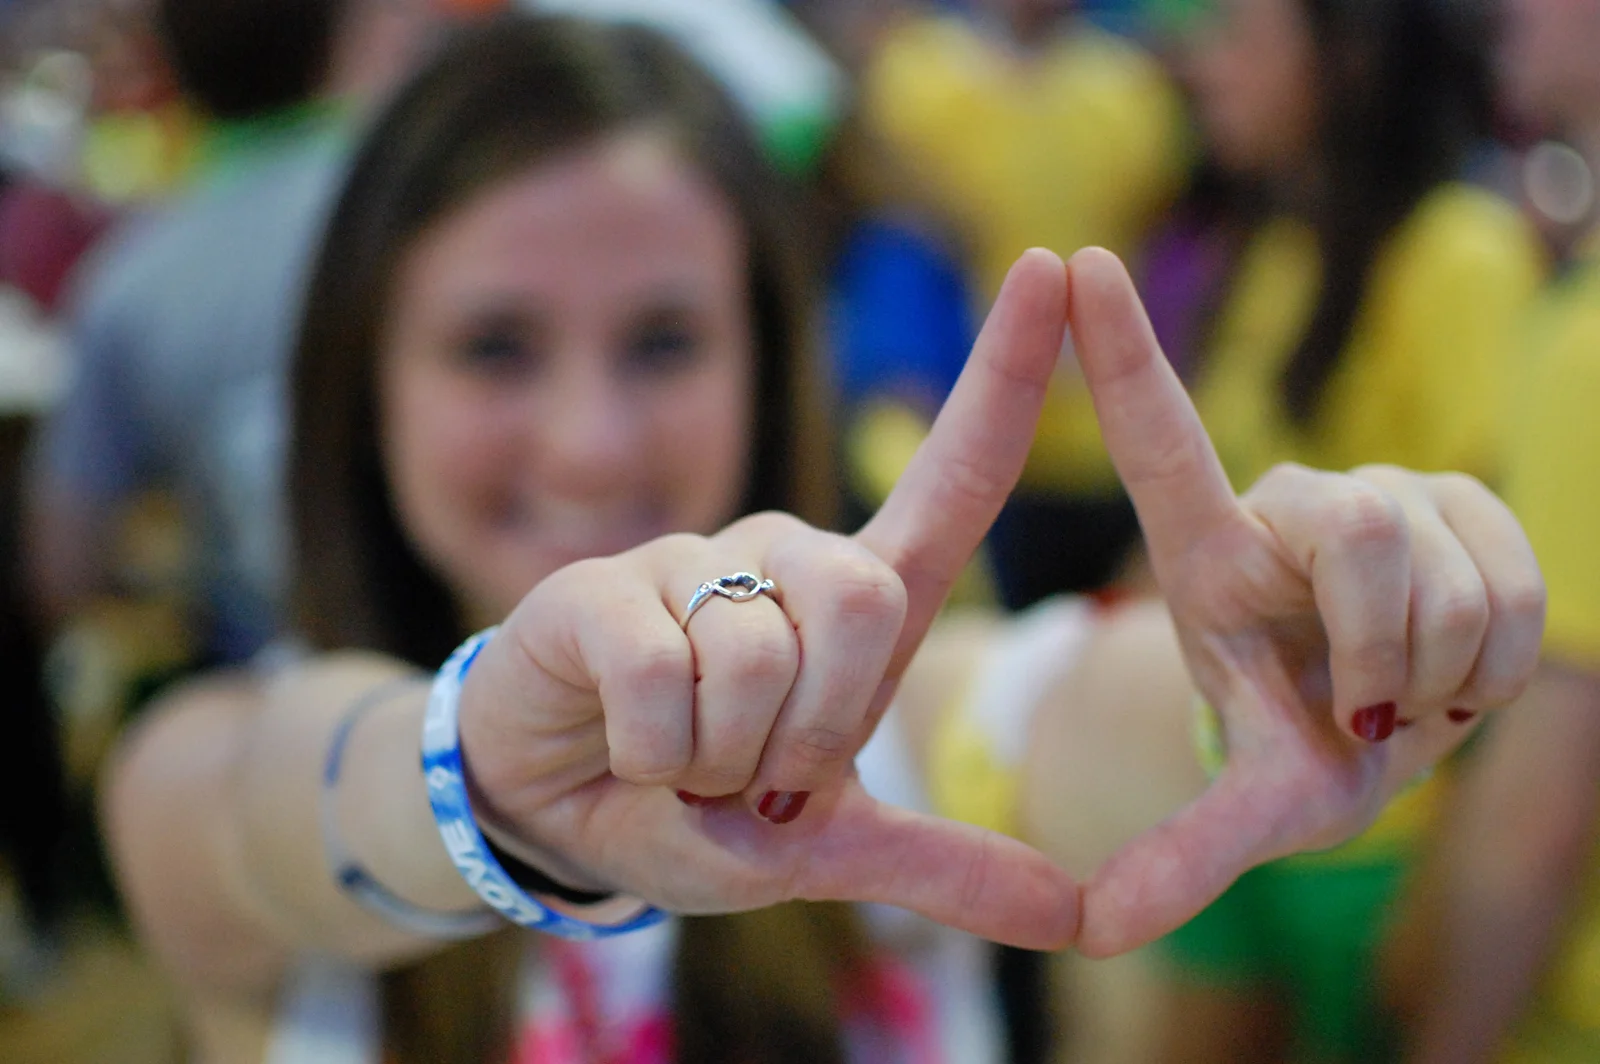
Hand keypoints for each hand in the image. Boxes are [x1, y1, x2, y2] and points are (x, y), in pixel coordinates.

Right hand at [458, 249, 1081, 949]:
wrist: (559, 816)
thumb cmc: (702, 809)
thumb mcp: (823, 849)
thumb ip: (938, 865)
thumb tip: (1079, 919)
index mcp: (854, 604)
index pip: (951, 480)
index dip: (1003, 379)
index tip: (1051, 265)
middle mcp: (780, 555)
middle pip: (869, 601)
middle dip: (819, 729)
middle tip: (759, 770)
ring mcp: (686, 561)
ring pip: (761, 656)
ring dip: (726, 758)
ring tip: (687, 761)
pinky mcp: (596, 587)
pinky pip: (665, 678)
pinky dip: (656, 758)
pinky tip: (628, 748)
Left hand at [1064, 248, 1546, 955]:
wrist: (1387, 735)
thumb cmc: (1296, 747)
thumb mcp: (1247, 804)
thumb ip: (1184, 857)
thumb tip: (1096, 935)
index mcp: (1210, 556)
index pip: (1160, 442)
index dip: (1121, 354)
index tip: (1075, 262)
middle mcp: (1291, 506)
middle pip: (1361, 525)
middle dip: (1385, 640)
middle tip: (1372, 702)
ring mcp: (1384, 495)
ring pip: (1447, 559)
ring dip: (1441, 661)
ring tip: (1404, 688)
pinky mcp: (1469, 500)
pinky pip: (1516, 572)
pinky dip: (1499, 654)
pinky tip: (1458, 667)